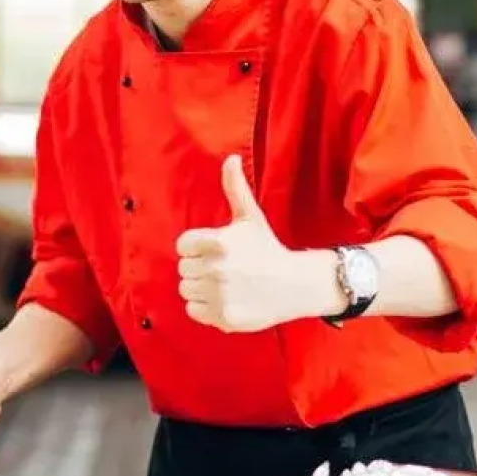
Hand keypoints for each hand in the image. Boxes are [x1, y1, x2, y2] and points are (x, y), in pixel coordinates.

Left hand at [175, 155, 309, 332]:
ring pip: (187, 290)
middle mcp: (217, 269)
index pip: (183, 246)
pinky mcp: (224, 317)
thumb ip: (235, 188)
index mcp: (219, 242)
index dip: (196, 247)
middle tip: (224, 268)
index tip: (214, 250)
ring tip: (224, 283)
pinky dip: (204, 307)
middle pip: (184, 269)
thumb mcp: (250, 217)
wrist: (293, 285)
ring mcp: (220, 295)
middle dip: (200, 267)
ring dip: (201, 287)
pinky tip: (224, 298)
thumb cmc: (266, 248)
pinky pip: (194, 310)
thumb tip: (230, 158)